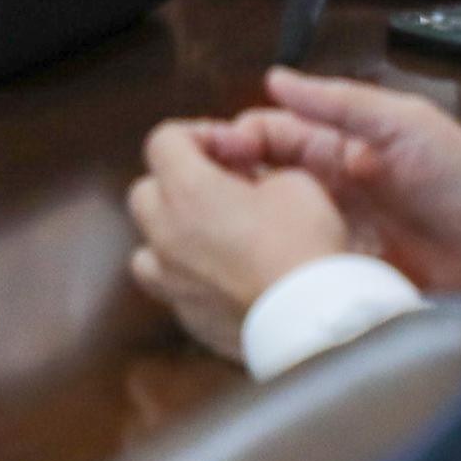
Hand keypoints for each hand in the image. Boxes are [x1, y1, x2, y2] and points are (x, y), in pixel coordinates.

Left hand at [127, 118, 352, 360]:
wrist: (313, 324)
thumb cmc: (304, 245)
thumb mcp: (294, 181)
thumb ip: (258, 172)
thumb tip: (249, 184)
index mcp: (186, 190)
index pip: (164, 140)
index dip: (201, 136)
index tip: (239, 152)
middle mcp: (165, 234)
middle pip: (147, 191)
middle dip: (181, 181)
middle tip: (229, 189)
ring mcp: (171, 281)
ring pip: (148, 244)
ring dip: (173, 233)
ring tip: (216, 236)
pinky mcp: (189, 318)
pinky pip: (174, 287)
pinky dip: (191, 276)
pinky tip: (230, 276)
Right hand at [189, 70, 460, 293]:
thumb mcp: (403, 124)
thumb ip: (342, 103)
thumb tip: (276, 79)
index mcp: (337, 144)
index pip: (266, 134)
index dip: (231, 141)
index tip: (203, 157)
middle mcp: (328, 185)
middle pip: (259, 181)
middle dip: (225, 186)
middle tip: (194, 203)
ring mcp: (333, 230)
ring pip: (271, 224)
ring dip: (244, 228)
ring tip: (211, 240)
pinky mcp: (343, 270)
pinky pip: (299, 263)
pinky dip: (274, 264)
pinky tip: (250, 272)